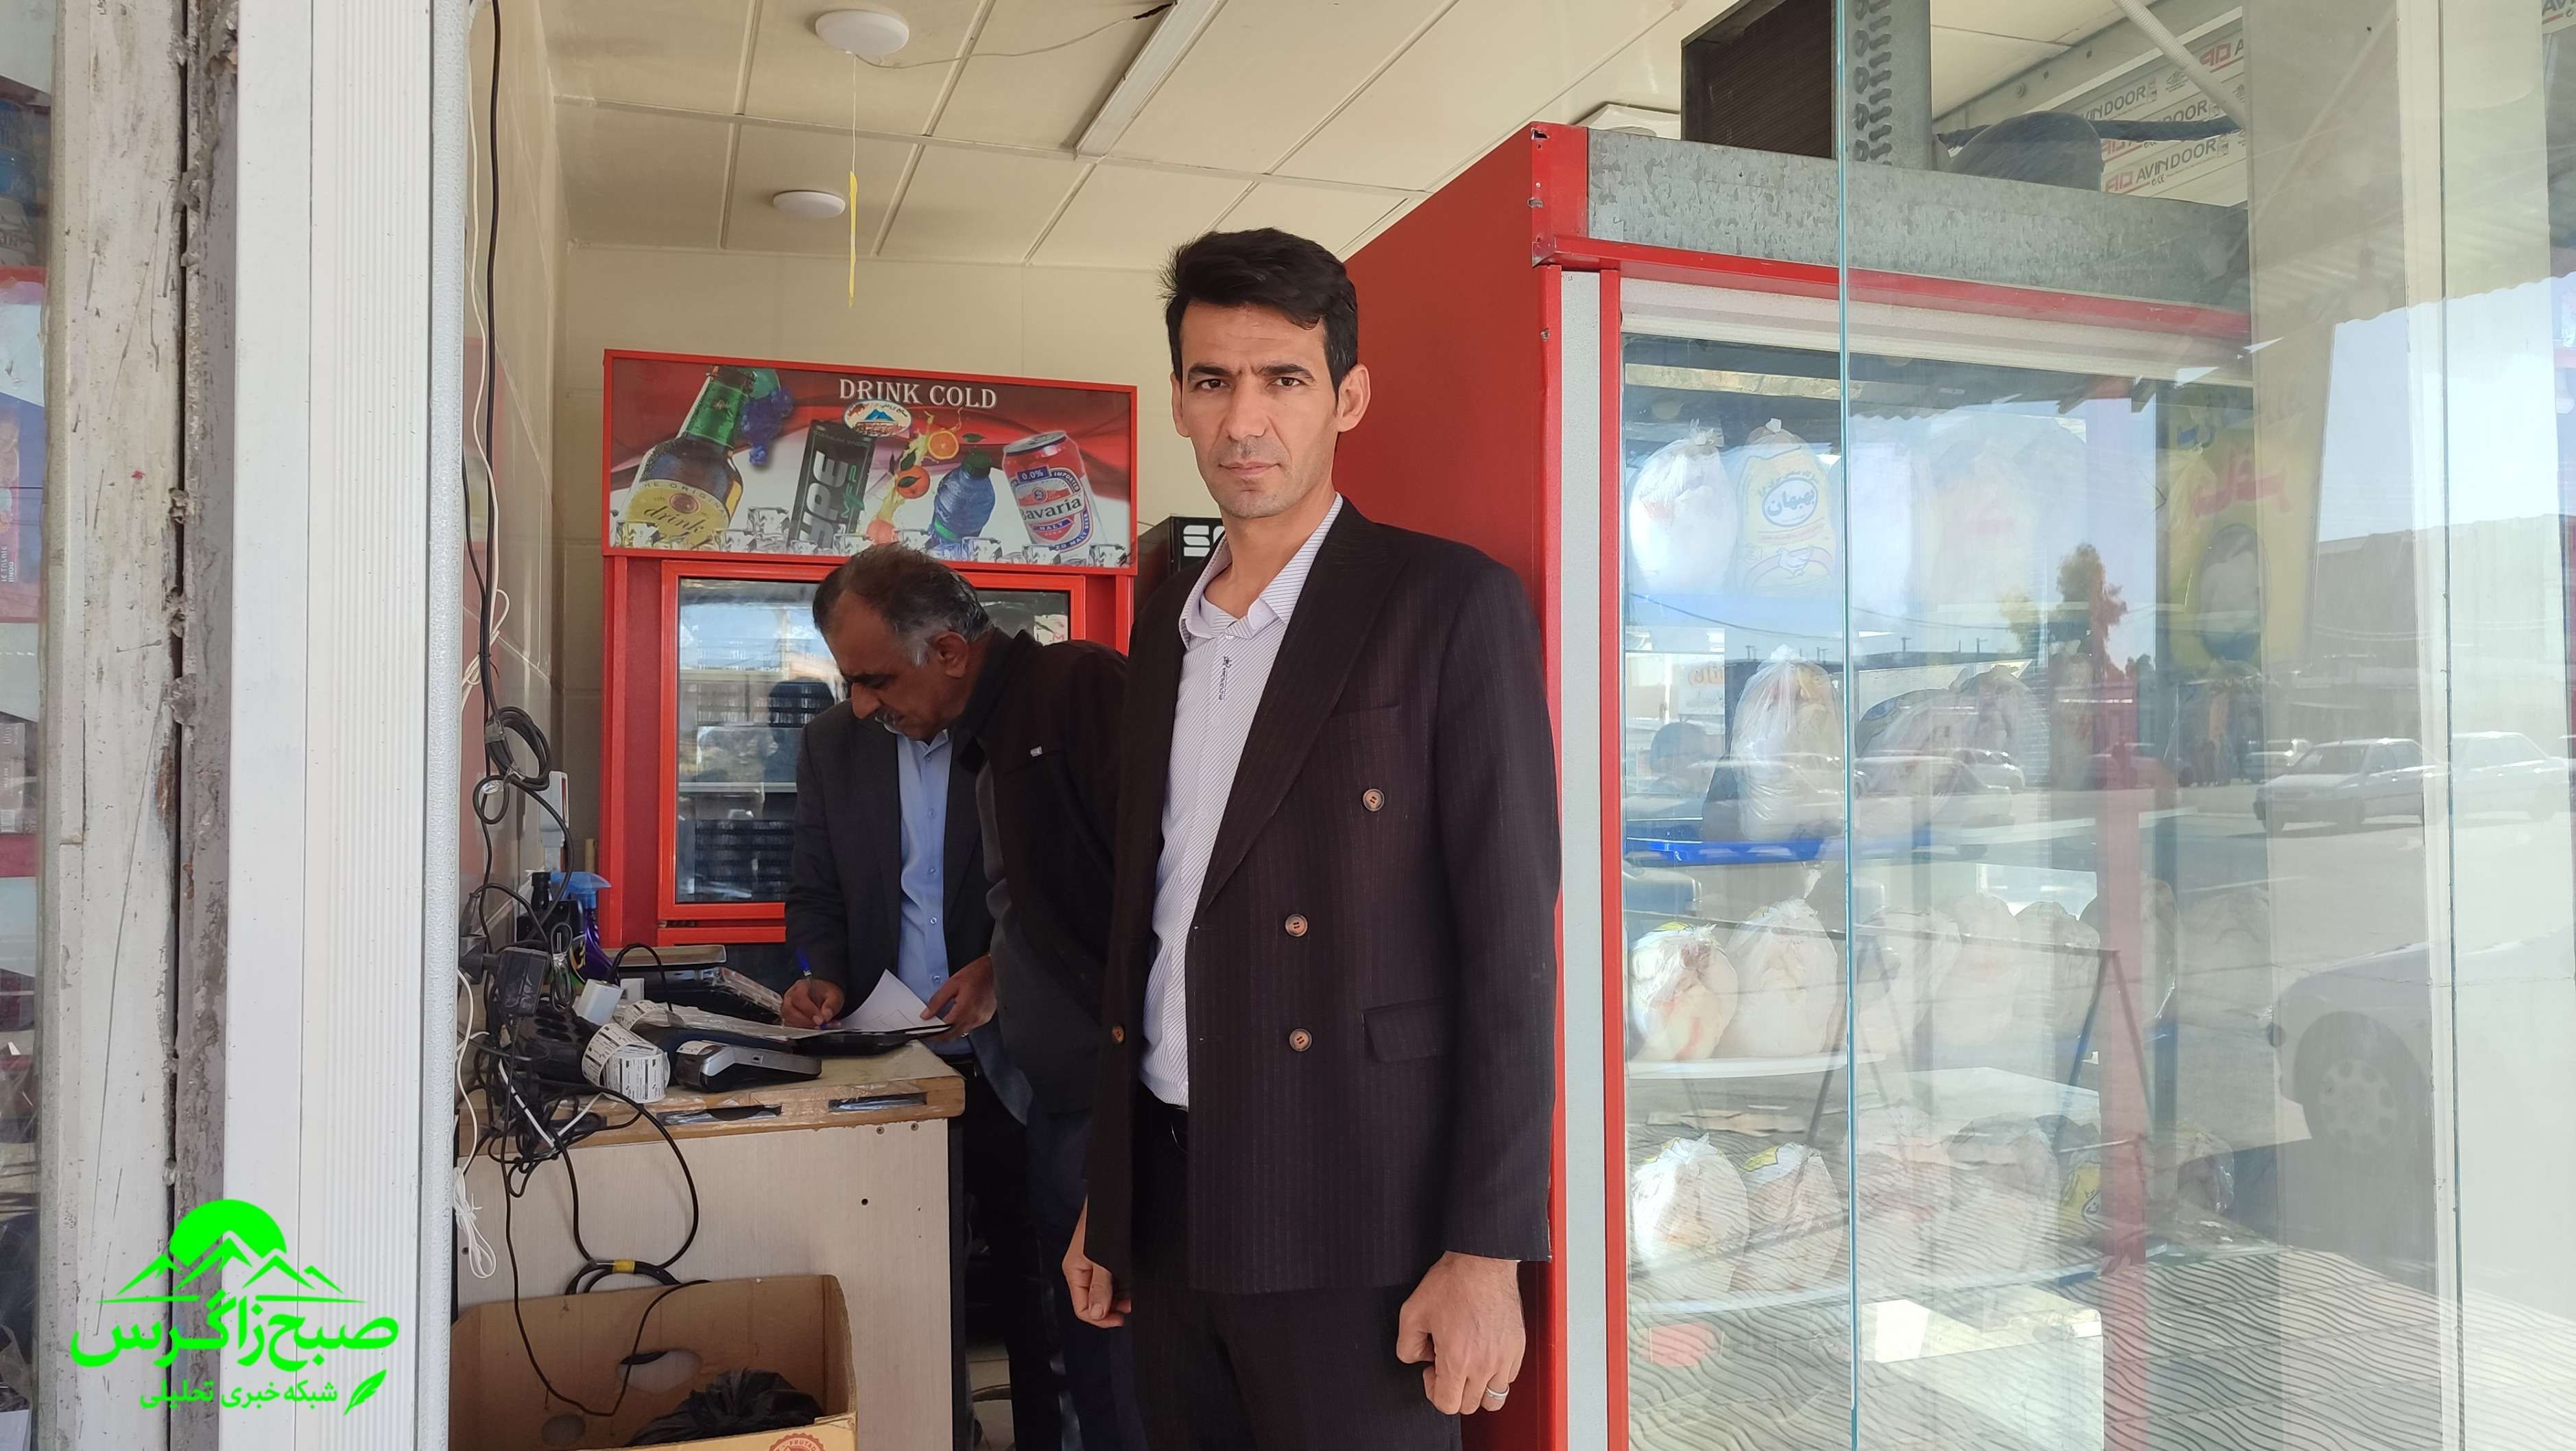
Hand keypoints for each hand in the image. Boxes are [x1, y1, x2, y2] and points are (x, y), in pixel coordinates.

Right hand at [782, 978, 844, 1028]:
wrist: (824, 996)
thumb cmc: (826, 994)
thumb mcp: (835, 997)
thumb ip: (831, 1005)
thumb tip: (826, 1016)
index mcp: (801, 986)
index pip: (799, 998)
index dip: (809, 1010)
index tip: (820, 1020)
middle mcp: (790, 995)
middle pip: (789, 1010)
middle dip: (805, 1021)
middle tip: (819, 1026)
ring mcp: (787, 1006)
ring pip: (788, 1019)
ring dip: (804, 1027)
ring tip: (819, 1027)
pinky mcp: (787, 1017)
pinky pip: (790, 1026)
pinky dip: (802, 1030)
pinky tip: (813, 1029)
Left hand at [922, 954, 996, 1040]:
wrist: (995, 970)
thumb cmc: (977, 974)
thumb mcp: (951, 984)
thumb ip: (937, 1001)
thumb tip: (926, 1014)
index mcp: (964, 1009)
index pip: (944, 1029)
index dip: (933, 1033)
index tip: (926, 1032)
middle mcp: (974, 1018)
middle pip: (952, 1035)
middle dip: (940, 1035)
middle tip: (932, 1030)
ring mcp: (981, 1019)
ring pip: (961, 1033)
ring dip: (951, 1031)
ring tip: (944, 1022)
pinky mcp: (985, 1018)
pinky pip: (970, 1027)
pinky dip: (961, 1025)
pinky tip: (959, 1016)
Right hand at [1064, 1201, 1129, 1327]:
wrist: (1112, 1196)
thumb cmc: (1103, 1222)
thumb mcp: (1102, 1260)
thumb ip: (1100, 1287)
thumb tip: (1096, 1314)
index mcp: (1074, 1272)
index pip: (1082, 1308)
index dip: (1100, 1318)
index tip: (1120, 1318)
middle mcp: (1082, 1270)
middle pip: (1094, 1302)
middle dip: (1112, 1308)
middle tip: (1130, 1307)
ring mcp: (1093, 1265)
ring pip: (1104, 1292)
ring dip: (1119, 1298)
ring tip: (1134, 1297)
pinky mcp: (1104, 1258)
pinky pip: (1111, 1280)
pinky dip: (1122, 1286)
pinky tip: (1132, 1286)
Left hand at [1395, 1252, 1523, 1416]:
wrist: (1482, 1261)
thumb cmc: (1452, 1282)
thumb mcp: (1412, 1312)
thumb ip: (1406, 1346)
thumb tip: (1416, 1359)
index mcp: (1458, 1360)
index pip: (1447, 1405)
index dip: (1433, 1391)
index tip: (1431, 1371)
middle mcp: (1485, 1365)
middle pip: (1469, 1405)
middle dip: (1453, 1391)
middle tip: (1446, 1365)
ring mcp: (1505, 1357)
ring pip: (1494, 1398)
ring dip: (1477, 1388)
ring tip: (1468, 1366)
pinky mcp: (1518, 1347)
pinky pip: (1509, 1377)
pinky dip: (1496, 1374)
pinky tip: (1483, 1353)